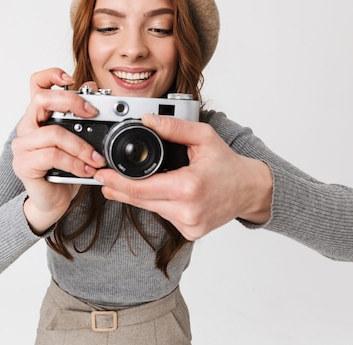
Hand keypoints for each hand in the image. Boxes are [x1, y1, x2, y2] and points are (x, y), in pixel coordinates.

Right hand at [11, 68, 105, 233]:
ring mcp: (23, 145)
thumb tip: (93, 90)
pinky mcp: (24, 164)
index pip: (37, 84)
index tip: (70, 78)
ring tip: (97, 159)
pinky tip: (87, 170)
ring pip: (53, 133)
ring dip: (81, 146)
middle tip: (93, 113)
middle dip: (72, 102)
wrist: (54, 201)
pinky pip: (52, 156)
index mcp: (40, 116)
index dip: (51, 75)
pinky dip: (75, 163)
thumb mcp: (80, 140)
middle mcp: (27, 126)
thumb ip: (83, 117)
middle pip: (42, 100)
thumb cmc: (66, 170)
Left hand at [94, 114, 271, 240]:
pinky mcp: (191, 232)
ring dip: (139, 196)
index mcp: (189, 188)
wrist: (250, 190)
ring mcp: (190, 225)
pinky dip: (158, 203)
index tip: (102, 175)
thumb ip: (173, 128)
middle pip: (141, 202)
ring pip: (151, 209)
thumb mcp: (203, 137)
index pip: (141, 189)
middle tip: (104, 179)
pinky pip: (164, 215)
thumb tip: (147, 120)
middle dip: (119, 189)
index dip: (117, 182)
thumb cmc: (228, 164)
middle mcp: (188, 211)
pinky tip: (159, 193)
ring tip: (128, 183)